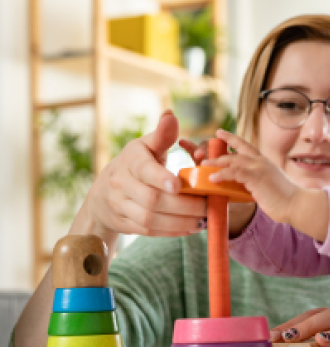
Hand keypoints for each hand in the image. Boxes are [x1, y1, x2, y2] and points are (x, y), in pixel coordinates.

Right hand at [80, 110, 206, 237]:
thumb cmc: (136, 164)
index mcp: (131, 160)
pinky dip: (173, 231)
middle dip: (183, 205)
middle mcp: (121, 184)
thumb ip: (162, 135)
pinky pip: (150, 231)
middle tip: (208, 206)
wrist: (104, 193)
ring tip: (204, 219)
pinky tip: (193, 227)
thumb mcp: (146, 146)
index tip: (178, 185)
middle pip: (152, 200)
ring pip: (151, 219)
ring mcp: (121, 206)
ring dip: (181, 222)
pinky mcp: (125, 224)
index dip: (160, 178)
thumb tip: (170, 115)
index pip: (144, 170)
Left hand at [202, 129, 298, 224]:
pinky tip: (212, 179)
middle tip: (206, 154)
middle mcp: (261, 162)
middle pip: (236, 150)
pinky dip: (222, 175)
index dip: (232, 138)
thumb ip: (256, 182)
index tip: (220, 132)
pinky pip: (234, 173)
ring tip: (204, 166)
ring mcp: (259, 168)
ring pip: (233, 160)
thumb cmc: (285, 199)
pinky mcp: (256, 178)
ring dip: (216, 163)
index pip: (246, 146)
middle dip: (220, 150)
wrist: (297, 204)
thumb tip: (242, 187)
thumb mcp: (268, 185)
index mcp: (264, 162)